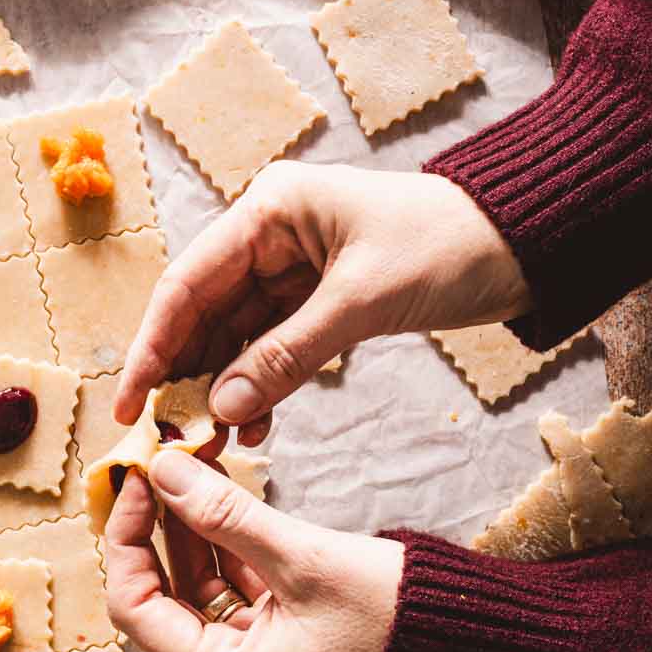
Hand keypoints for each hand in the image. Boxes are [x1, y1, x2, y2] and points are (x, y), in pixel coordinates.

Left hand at [104, 448, 404, 651]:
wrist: (475, 640)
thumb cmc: (396, 613)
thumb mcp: (303, 558)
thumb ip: (226, 514)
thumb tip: (163, 471)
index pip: (136, 608)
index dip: (126, 540)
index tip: (136, 482)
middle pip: (163, 598)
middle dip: (156, 529)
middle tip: (157, 467)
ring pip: (199, 589)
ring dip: (191, 531)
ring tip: (189, 467)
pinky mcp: (284, 641)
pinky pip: (235, 591)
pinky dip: (225, 545)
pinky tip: (220, 495)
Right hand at [114, 162, 531, 441]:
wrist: (522, 244)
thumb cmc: (448, 246)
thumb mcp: (362, 302)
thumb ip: (287, 356)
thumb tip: (221, 408)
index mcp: (269, 208)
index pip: (188, 283)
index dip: (152, 345)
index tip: (129, 402)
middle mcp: (270, 232)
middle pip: (203, 312)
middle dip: (186, 375)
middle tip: (170, 435)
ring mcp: (292, 266)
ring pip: (235, 337)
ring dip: (225, 390)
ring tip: (217, 443)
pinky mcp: (317, 298)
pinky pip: (272, 348)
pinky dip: (262, 387)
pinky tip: (256, 429)